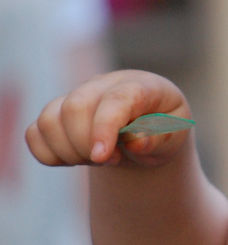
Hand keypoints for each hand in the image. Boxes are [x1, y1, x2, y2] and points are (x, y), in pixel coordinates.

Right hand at [26, 69, 192, 168]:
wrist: (148, 128)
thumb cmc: (163, 127)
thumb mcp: (176, 134)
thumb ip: (159, 137)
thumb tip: (135, 142)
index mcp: (139, 85)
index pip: (115, 99)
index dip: (104, 127)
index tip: (102, 157)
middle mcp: (102, 85)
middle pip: (75, 107)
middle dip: (86, 145)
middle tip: (112, 160)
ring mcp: (76, 97)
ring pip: (49, 121)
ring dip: (70, 152)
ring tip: (98, 159)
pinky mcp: (56, 114)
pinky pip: (34, 134)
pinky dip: (49, 154)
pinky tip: (76, 158)